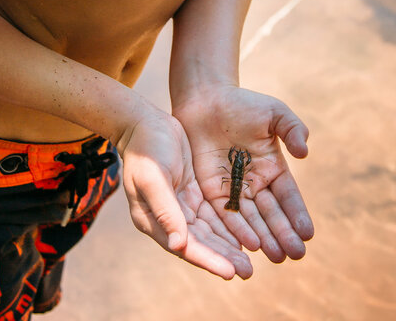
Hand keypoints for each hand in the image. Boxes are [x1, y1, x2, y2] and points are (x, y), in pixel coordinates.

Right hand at [115, 109, 252, 278]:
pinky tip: (244, 236)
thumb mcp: (153, 177)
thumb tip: (178, 246)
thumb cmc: (146, 148)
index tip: (231, 272)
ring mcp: (180, 206)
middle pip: (199, 243)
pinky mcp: (191, 194)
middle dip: (223, 258)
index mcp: (152, 219)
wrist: (145, 123)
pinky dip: (227, 227)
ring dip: (227, 246)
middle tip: (248, 272)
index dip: (208, 259)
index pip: (184, 246)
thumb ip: (165, 210)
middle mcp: (167, 218)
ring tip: (250, 262)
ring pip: (208, 232)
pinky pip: (212, 215)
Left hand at [173, 85, 313, 262]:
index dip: (298, 214)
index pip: (288, 196)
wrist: (205, 100)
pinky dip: (236, 230)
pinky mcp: (211, 190)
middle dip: (283, 234)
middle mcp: (254, 183)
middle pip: (271, 213)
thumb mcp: (273, 113)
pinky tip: (248, 246)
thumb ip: (292, 129)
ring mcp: (233, 188)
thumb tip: (304, 152)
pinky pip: (225, 213)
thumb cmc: (241, 104)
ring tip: (276, 258)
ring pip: (251, 219)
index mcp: (273, 167)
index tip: (308, 234)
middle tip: (296, 255)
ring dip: (263, 238)